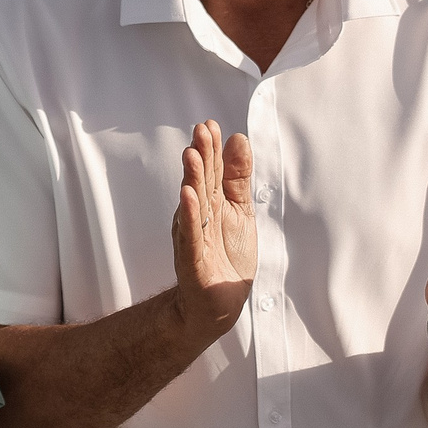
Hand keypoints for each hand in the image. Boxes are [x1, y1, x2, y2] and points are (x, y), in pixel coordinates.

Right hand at [170, 120, 255, 338]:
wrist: (217, 304)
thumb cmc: (226, 257)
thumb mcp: (239, 212)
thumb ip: (237, 178)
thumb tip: (238, 139)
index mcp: (210, 204)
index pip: (212, 172)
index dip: (211, 149)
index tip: (211, 124)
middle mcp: (198, 217)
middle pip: (201, 182)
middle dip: (201, 155)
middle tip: (201, 129)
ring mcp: (193, 237)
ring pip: (193, 204)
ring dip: (191, 178)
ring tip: (191, 154)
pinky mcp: (193, 260)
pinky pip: (190, 234)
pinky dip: (189, 215)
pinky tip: (188, 196)